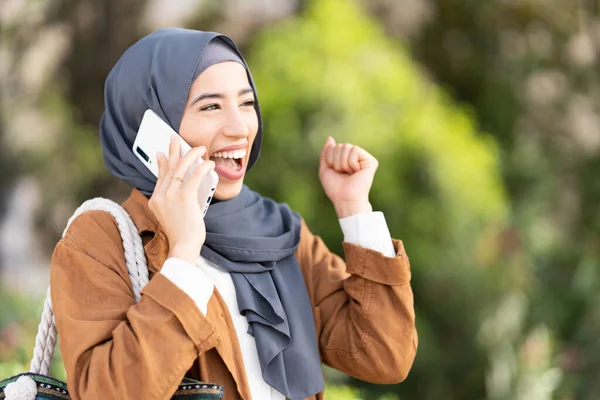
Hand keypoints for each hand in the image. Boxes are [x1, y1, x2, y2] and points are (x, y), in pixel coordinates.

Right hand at [148, 135, 215, 264]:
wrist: (184, 246)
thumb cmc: (183, 233)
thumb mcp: (173, 214)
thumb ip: (174, 198)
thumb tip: (182, 183)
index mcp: (154, 201)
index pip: (160, 177)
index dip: (162, 163)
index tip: (162, 153)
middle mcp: (159, 196)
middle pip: (168, 168)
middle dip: (173, 151)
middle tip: (175, 138)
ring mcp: (170, 196)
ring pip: (180, 169)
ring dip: (191, 155)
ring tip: (199, 148)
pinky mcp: (184, 197)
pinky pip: (194, 176)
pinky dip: (202, 167)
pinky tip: (209, 163)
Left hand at [319, 137, 378, 217]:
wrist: (345, 198)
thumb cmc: (335, 188)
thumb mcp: (325, 169)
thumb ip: (326, 153)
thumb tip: (330, 138)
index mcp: (345, 159)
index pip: (333, 147)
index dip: (330, 159)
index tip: (335, 171)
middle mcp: (355, 157)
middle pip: (340, 146)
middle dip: (336, 160)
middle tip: (343, 173)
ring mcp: (363, 158)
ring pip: (347, 146)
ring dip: (343, 163)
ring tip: (349, 173)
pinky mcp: (371, 161)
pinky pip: (355, 150)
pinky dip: (351, 162)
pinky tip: (356, 171)